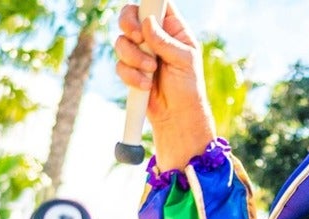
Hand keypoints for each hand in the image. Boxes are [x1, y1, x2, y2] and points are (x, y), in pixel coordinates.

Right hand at [113, 2, 215, 171]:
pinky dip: (131, 75)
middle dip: (129, 25)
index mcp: (172, 29)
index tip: (143, 14)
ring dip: (134, 57)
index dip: (147, 4)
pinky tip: (146, 85)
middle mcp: (154, 36)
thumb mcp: (184, 61)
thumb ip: (166, 41)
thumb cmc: (188, 88)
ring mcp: (140, 52)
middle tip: (137, 36)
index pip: (157, 5)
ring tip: (150, 71)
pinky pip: (120, 64)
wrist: (177, 116)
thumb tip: (148, 23)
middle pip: (131, 15)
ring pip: (122, 41)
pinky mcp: (130, 69)